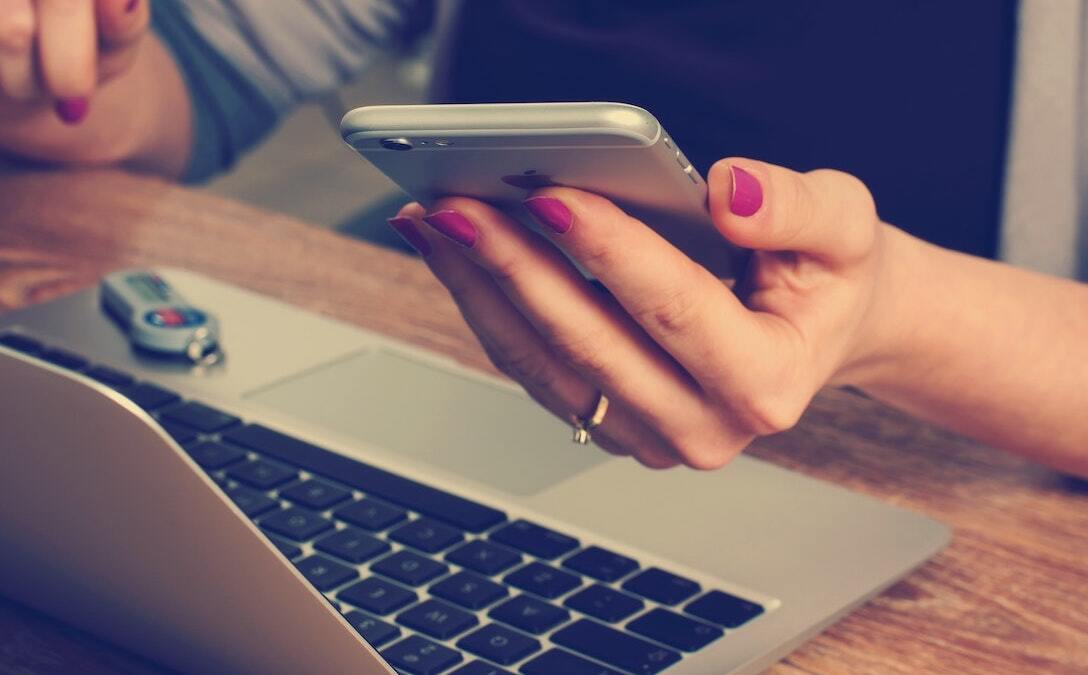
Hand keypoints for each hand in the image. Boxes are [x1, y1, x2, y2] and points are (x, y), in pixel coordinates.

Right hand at [0, 0, 148, 124]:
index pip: (61, 4)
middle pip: (11, 32)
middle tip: (31, 80)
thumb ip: (122, 21)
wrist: (17, 60)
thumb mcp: (111, 39)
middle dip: (28, 80)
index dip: (68, 64)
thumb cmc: (73, 44)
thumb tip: (121, 0)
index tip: (73, 96)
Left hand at [389, 159, 896, 469]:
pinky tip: (456, 254)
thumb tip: (727, 193)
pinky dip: (488, 307)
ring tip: (435, 223)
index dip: (609, 251)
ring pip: (544, 365)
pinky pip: (533, 370)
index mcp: (767, 383)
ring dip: (481, 290)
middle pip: (590, 344)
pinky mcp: (609, 424)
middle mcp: (704, 428)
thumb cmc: (826, 278)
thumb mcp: (844, 227)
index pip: (675, 310)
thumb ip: (796, 207)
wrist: (816, 330)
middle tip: (458, 206)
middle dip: (516, 268)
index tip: (550, 196)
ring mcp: (649, 436)